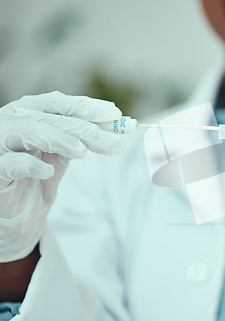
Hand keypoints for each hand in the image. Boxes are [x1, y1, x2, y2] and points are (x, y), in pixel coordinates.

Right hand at [0, 91, 124, 261]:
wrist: (17, 217)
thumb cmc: (39, 178)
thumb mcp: (66, 153)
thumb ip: (85, 137)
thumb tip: (118, 124)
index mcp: (29, 113)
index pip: (59, 102)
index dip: (87, 107)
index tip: (116, 116)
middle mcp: (12, 123)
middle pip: (52, 118)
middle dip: (87, 129)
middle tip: (115, 143)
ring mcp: (0, 146)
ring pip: (29, 132)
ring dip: (60, 139)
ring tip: (82, 152)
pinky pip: (10, 164)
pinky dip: (30, 165)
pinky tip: (48, 172)